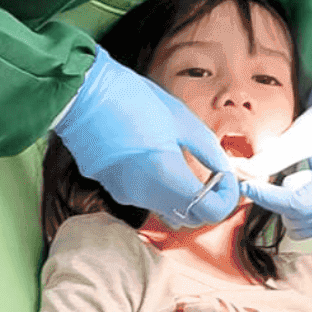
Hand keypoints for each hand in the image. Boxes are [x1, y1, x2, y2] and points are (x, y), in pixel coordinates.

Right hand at [53, 46, 239, 225]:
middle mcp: (145, 193)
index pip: (210, 211)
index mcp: (165, 175)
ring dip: (184, 195)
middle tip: (214, 174)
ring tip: (187, 165)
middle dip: (208, 200)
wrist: (82, 94)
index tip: (228, 180)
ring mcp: (125, 194)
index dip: (226, 198)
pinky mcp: (112, 188)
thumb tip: (225, 170)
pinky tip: (158, 161)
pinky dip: (160, 189)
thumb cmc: (130, 98)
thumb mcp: (180, 119)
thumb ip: (208, 151)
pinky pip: (146, 197)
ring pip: (168, 208)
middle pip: (190, 217)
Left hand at [238, 70, 311, 238]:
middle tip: (283, 167)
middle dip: (279, 197)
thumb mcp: (302, 133)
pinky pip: (309, 222)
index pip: (298, 204)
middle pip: (298, 218)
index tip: (245, 183)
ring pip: (301, 226)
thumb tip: (240, 171)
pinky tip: (308, 180)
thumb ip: (272, 157)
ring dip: (289, 203)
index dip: (267, 196)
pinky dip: (298, 206)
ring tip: (303, 171)